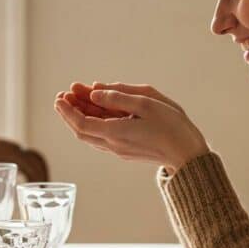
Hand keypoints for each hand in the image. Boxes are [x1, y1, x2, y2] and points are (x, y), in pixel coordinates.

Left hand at [54, 83, 209, 172]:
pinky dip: (95, 120)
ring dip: (81, 115)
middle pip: (82, 130)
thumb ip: (118, 96)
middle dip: (71, 111)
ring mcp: (119, 149)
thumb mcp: (146, 102)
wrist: (188, 154)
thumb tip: (95, 92)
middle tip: (65, 93)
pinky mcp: (126, 149)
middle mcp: (113, 144)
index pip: (81, 124)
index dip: (67, 111)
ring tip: (77, 97)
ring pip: (91, 133)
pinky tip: (96, 107)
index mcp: (115, 133)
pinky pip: (102, 134)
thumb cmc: (172, 126)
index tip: (60, 97)